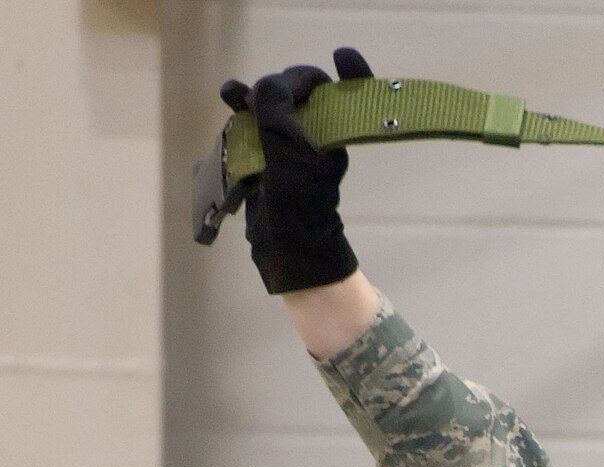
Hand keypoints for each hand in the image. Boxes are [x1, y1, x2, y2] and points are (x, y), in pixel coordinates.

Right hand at [219, 47, 372, 294]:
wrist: (289, 249)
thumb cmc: (299, 202)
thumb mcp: (290, 150)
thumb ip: (277, 109)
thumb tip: (266, 86)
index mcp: (334, 134)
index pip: (347, 94)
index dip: (350, 72)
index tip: (342, 56)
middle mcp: (315, 136)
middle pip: (298, 93)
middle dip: (279, 84)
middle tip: (262, 94)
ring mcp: (290, 147)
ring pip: (271, 108)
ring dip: (251, 96)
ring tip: (231, 94)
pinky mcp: (268, 159)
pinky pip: (254, 127)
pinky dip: (240, 115)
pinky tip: (229, 107)